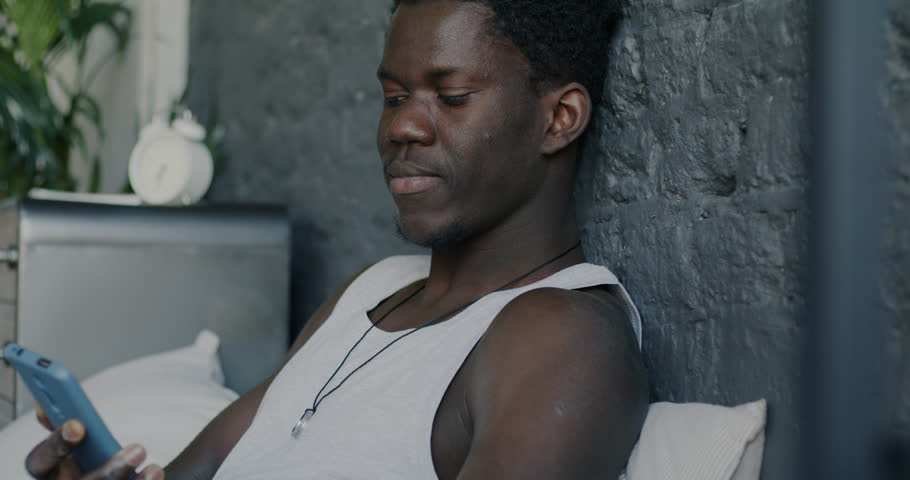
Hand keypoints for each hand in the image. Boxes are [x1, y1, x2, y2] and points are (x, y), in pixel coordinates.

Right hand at [25, 404, 163, 479]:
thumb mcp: (73, 440)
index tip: (77, 425)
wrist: (109, 474)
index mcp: (48, 469)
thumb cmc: (86, 456)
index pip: (39, 460)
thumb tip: (46, 403)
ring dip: (128, 477)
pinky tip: (153, 473)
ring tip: (152, 466)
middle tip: (138, 449)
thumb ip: (64, 421)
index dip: (56, 443)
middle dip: (109, 470)